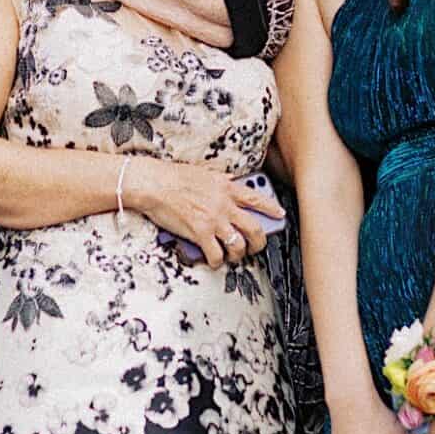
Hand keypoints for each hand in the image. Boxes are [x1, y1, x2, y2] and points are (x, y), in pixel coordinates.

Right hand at [125, 157, 275, 267]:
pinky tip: (214, 260)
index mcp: (227, 187)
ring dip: (238, 254)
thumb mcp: (205, 172)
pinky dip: (216, 261)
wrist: (154, 184)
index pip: (257, 199)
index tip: (280, 215)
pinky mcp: (199, 234)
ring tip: (234, 255)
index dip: (272, 209)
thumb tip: (231, 182)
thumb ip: (221, 180)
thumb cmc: (174, 177)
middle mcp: (224, 205)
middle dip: (260, 242)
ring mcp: (213, 221)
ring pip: (238, 245)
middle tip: (257, 246)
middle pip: (254, 228)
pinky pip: (216, 255)